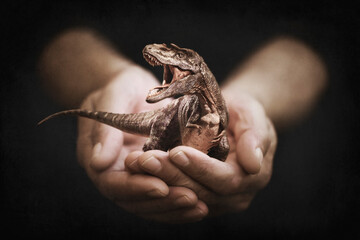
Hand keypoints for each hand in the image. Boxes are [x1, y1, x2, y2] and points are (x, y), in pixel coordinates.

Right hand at [76, 66, 205, 222]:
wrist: (131, 88)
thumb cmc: (119, 87)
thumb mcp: (113, 97)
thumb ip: (106, 129)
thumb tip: (99, 163)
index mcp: (100, 158)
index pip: (113, 183)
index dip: (136, 187)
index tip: (162, 186)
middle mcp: (116, 173)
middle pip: (134, 200)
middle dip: (162, 202)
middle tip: (191, 199)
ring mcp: (135, 176)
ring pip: (150, 203)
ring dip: (174, 208)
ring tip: (200, 207)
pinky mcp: (153, 174)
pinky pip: (164, 194)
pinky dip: (179, 204)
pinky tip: (201, 205)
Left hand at [125, 93, 276, 217]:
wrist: (232, 120)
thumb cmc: (242, 112)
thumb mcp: (251, 114)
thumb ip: (255, 136)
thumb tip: (254, 164)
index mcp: (253, 177)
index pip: (226, 180)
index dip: (201, 168)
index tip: (176, 151)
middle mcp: (236, 195)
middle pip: (201, 192)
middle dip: (173, 175)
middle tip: (146, 159)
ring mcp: (217, 200)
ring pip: (185, 197)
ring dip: (161, 180)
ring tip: (138, 163)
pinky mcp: (199, 198)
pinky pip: (177, 196)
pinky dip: (158, 184)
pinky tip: (139, 171)